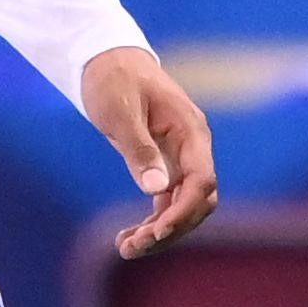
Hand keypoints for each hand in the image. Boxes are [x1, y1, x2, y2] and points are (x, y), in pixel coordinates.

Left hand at [81, 46, 216, 258]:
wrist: (106, 58)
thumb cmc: (113, 78)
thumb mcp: (120, 111)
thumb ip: (139, 148)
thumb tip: (157, 189)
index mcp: (190, 130)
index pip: (202, 181)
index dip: (183, 211)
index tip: (156, 232)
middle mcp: (192, 146)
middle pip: (198, 201)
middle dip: (171, 228)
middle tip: (133, 247)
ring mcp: (181, 156)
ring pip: (183, 206)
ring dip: (160, 231)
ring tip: (125, 248)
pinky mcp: (165, 162)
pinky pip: (168, 200)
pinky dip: (153, 220)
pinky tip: (129, 236)